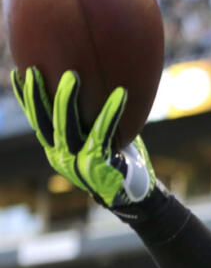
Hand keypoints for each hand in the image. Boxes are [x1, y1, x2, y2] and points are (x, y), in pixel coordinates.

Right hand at [11, 68, 154, 210]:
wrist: (134, 197)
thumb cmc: (119, 164)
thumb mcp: (96, 145)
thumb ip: (87, 124)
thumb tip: (96, 88)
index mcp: (57, 151)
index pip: (37, 122)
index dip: (26, 100)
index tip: (20, 74)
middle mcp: (62, 157)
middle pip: (44, 123)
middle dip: (37, 95)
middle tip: (34, 70)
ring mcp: (77, 161)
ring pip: (66, 127)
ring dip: (66, 100)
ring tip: (71, 76)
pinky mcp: (98, 163)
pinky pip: (102, 133)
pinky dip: (111, 112)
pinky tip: (120, 94)